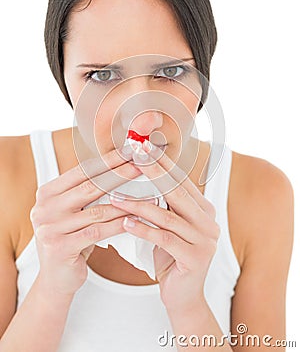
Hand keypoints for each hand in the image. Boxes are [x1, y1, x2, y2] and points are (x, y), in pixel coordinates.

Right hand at [30, 148, 140, 296]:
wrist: (55, 279)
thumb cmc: (71, 239)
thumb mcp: (73, 212)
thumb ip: (86, 192)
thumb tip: (119, 166)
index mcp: (47, 193)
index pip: (82, 170)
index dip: (107, 160)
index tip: (129, 151)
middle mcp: (45, 207)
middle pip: (90, 186)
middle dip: (120, 174)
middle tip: (142, 165)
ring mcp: (50, 227)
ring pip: (98, 210)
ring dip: (126, 203)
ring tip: (147, 195)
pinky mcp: (60, 246)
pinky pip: (98, 231)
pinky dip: (119, 224)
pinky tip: (135, 219)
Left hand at [109, 141, 219, 313]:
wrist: (184, 296)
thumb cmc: (170, 256)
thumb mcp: (169, 226)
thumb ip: (163, 204)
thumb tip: (139, 174)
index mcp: (203, 209)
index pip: (180, 180)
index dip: (161, 163)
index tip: (143, 147)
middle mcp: (208, 221)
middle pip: (176, 191)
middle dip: (153, 172)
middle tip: (133, 156)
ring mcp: (205, 240)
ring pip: (167, 216)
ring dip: (138, 204)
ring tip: (115, 196)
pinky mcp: (195, 258)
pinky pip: (164, 239)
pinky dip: (143, 229)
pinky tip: (125, 223)